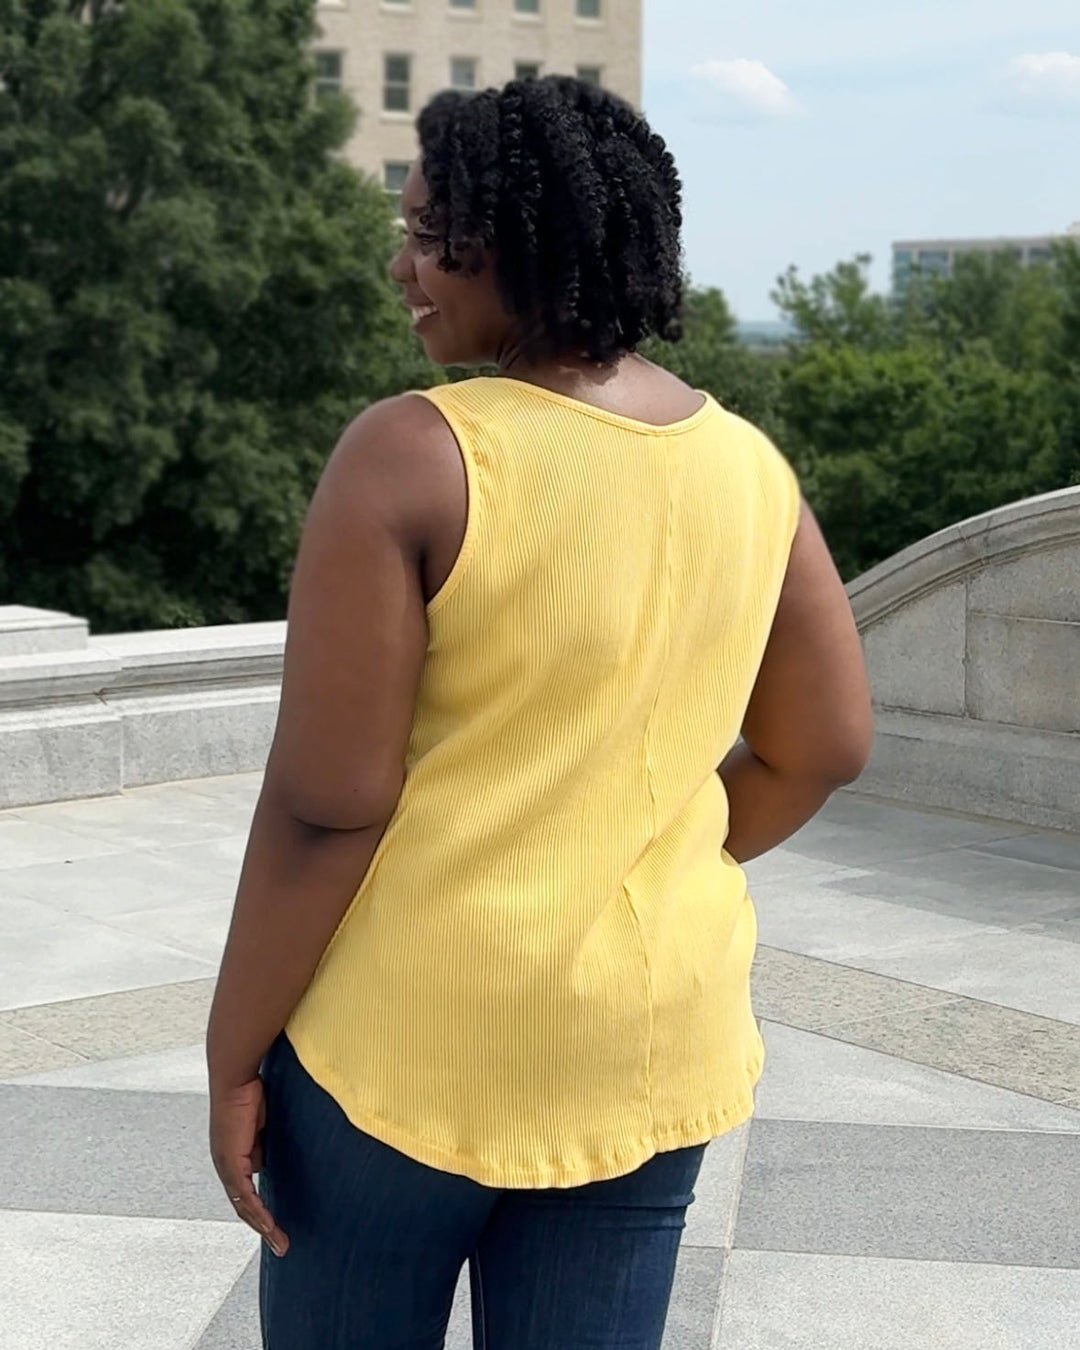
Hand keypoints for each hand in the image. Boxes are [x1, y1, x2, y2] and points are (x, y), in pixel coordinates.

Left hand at [209, 1076, 289, 1256]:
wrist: (235, 1077)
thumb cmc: (251, 1089)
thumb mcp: (263, 1119)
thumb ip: (266, 1137)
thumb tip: (276, 1151)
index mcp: (232, 1153)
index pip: (246, 1189)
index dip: (260, 1208)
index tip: (276, 1222)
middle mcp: (225, 1163)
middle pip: (244, 1204)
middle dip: (263, 1226)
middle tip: (280, 1243)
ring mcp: (226, 1165)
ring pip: (244, 1206)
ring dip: (263, 1227)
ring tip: (280, 1242)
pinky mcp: (231, 1163)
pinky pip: (245, 1197)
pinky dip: (259, 1214)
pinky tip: (270, 1226)